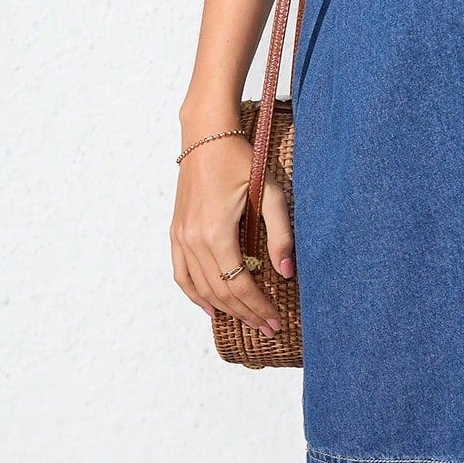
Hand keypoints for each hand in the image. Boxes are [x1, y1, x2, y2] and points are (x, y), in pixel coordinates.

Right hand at [170, 122, 293, 335]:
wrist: (206, 134)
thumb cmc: (243, 158)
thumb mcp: (271, 191)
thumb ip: (280, 233)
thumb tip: (287, 272)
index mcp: (216, 233)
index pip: (239, 284)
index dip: (259, 307)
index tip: (276, 322)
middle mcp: (193, 240)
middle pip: (220, 292)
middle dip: (246, 313)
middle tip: (269, 328)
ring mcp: (181, 237)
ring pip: (200, 288)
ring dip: (224, 309)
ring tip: (248, 321)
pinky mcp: (176, 231)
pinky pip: (181, 273)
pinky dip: (194, 295)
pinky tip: (209, 308)